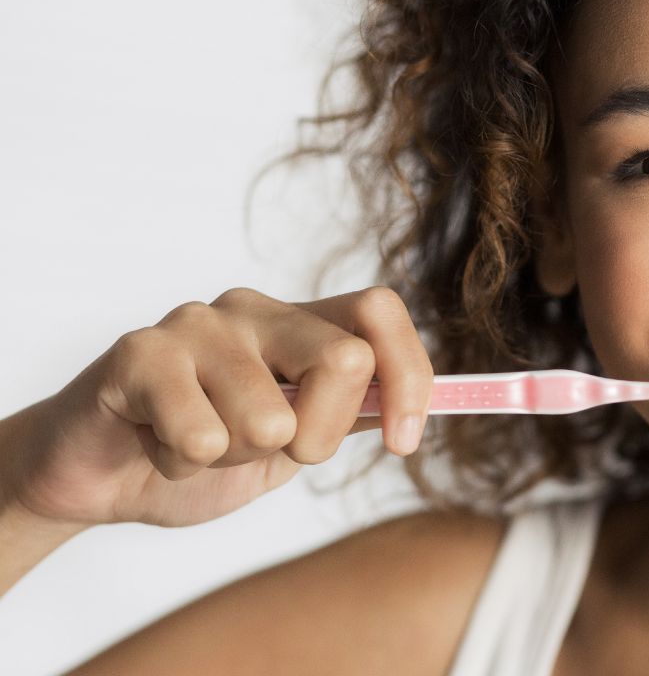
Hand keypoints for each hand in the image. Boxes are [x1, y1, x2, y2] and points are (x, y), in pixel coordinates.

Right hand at [3, 286, 432, 527]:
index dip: (409, 377)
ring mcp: (196, 324)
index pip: (379, 312)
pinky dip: (184, 467)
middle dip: (316, 439)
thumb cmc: (202, 451)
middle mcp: (253, 308)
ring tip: (198, 445)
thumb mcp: (293, 441)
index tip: (403, 443)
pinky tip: (157, 445)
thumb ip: (348, 414)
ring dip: (236, 458)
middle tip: (266, 451)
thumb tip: (414, 406)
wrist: (98, 476)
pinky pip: (201, 436)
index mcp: (298, 322)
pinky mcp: (139, 353)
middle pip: (344, 361)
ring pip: (270, 418)